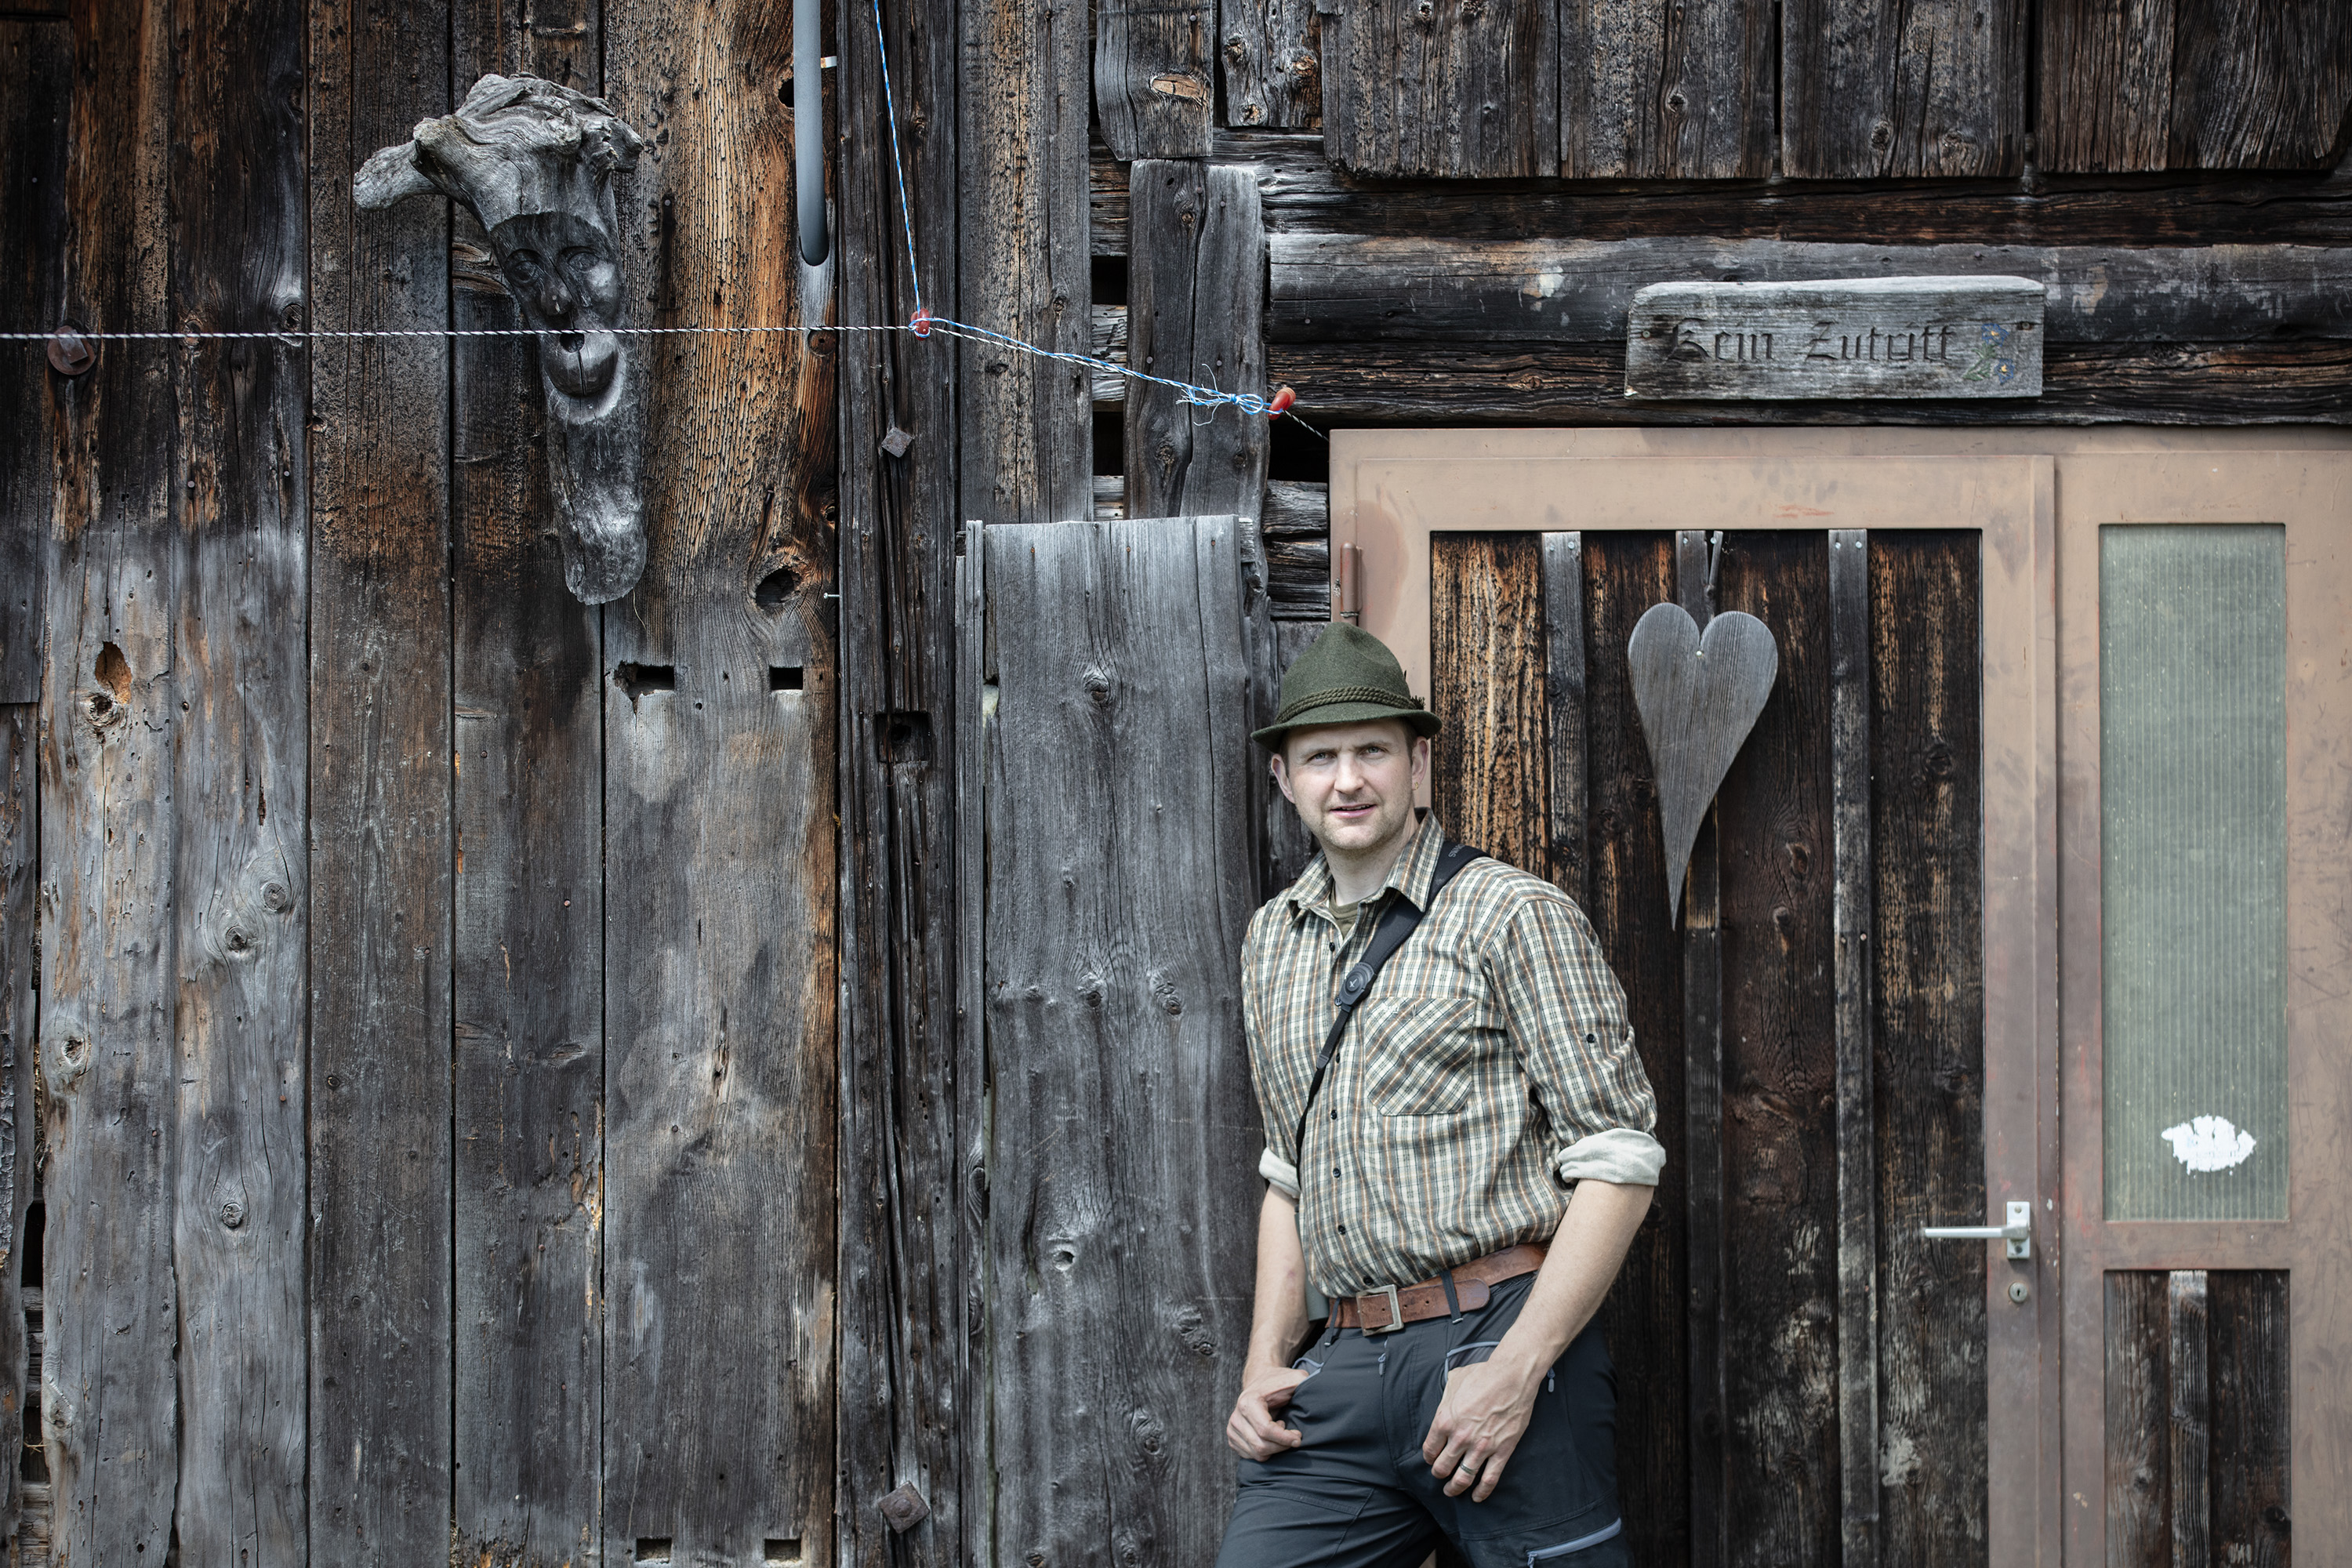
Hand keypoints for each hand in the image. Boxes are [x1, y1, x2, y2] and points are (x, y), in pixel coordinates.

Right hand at [1226, 1363, 1310, 1458]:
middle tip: (1293, 1437)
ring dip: (1274, 1448)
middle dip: (1282, 1446)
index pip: (1265, 1430)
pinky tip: (1271, 1437)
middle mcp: (1236, 1416)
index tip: (1298, 1437)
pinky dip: (1266, 1452)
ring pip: (1257, 1454)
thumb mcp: (1294, 1378)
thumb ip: (1304, 1383)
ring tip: (1281, 1433)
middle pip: (1261, 1445)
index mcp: (1248, 1402)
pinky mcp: (1232, 1438)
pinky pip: (1251, 1456)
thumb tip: (1313, 1392)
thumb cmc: (1279, 1383)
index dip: (1285, 1438)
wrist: (1260, 1382)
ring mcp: (1232, 1428)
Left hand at [1420, 1358, 1537, 1501]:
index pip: (1430, 1449)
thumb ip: (1445, 1398)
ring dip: (1455, 1487)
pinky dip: (1482, 1491)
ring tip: (1452, 1491)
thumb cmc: (1482, 1375)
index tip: (1432, 1459)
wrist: (1511, 1377)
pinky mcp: (1501, 1451)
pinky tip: (1477, 1497)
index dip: (1429, 1458)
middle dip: (1439, 1474)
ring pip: (1463, 1477)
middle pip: (1443, 1467)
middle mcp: (1460, 1437)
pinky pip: (1489, 1478)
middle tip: (1441, 1476)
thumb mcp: (1454, 1381)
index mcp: (1445, 1420)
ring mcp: (1481, 1447)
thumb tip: (1444, 1405)